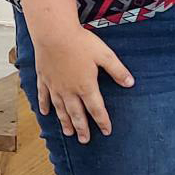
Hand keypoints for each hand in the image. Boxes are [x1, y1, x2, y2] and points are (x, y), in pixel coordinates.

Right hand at [31, 27, 133, 142]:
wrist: (53, 33)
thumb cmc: (81, 42)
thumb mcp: (105, 55)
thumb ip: (118, 71)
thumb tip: (130, 83)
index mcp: (86, 86)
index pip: (96, 109)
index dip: (103, 121)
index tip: (107, 131)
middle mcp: (69, 90)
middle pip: (77, 114)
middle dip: (82, 128)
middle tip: (85, 140)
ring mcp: (55, 86)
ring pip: (60, 109)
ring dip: (65, 122)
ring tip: (68, 133)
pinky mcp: (44, 78)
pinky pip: (43, 96)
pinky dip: (45, 106)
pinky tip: (46, 114)